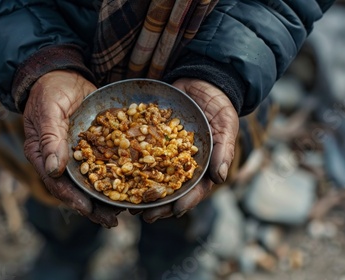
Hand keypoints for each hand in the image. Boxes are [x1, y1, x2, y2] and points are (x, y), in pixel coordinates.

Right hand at [23, 70, 121, 227]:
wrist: (63, 74)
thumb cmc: (50, 89)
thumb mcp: (48, 109)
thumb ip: (50, 137)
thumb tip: (54, 168)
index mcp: (43, 154)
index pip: (56, 183)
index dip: (73, 198)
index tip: (89, 210)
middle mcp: (59, 160)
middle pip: (75, 189)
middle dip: (93, 207)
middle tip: (112, 220)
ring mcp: (76, 155)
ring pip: (91, 181)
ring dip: (106, 197)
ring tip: (124, 211)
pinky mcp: (92, 147)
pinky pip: (103, 165)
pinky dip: (115, 176)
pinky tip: (131, 185)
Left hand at [139, 78, 238, 222]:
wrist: (200, 82)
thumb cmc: (219, 105)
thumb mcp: (226, 125)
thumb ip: (223, 150)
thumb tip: (221, 178)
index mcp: (202, 165)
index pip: (196, 189)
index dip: (186, 201)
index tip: (175, 211)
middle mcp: (181, 163)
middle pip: (171, 189)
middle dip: (160, 204)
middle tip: (146, 216)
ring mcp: (165, 153)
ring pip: (153, 177)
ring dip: (142, 192)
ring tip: (129, 205)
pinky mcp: (151, 140)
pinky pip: (140, 154)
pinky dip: (130, 164)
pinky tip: (118, 174)